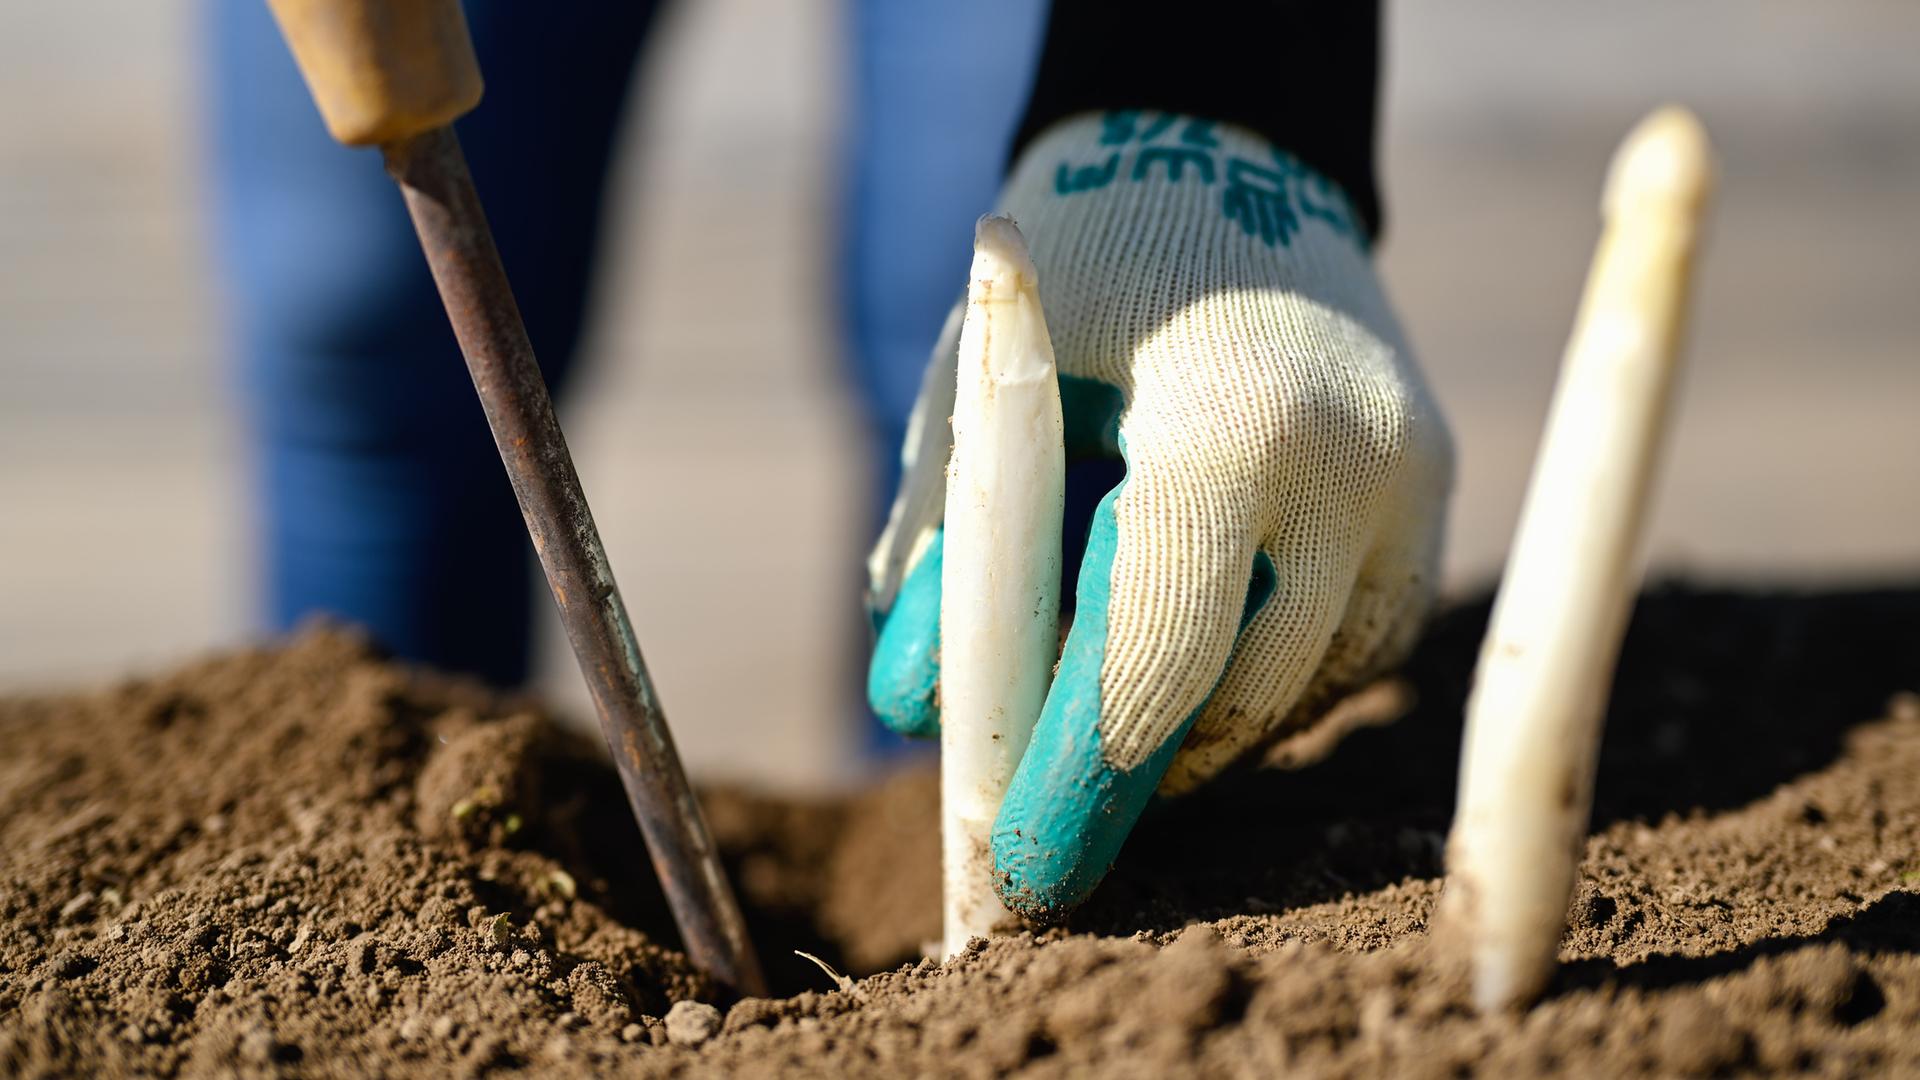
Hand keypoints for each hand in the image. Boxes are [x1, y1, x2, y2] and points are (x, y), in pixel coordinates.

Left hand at [866, 113, 1451, 919]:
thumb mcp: (986, 378)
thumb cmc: (1082, 265)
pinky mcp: (1436, 500)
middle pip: (1240, 697)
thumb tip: (918, 710)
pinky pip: (1354, 648)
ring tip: (1111, 745)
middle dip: (1134, 776)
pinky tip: (1192, 669)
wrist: (1228, 161)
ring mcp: (1417, 487)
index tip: (1022, 867)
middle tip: (1054, 833)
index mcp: (1235, 420)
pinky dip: (1265, 681)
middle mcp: (1356, 463)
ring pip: (1304, 690)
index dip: (1081, 776)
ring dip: (1199, 733)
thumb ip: (951, 538)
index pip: (1158, 654)